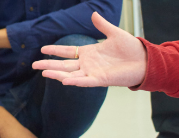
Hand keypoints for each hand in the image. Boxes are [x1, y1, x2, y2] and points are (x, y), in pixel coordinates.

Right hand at [32, 12, 146, 87]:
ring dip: (57, 74)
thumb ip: (102, 25)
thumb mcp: (114, 33)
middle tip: (34, 65)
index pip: (68, 51)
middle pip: (64, 65)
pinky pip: (85, 81)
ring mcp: (93, 72)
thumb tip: (93, 14)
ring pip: (70, 74)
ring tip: (43, 72)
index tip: (42, 49)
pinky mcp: (100, 80)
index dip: (55, 50)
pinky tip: (64, 80)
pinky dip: (75, 81)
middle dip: (49, 65)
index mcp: (89, 52)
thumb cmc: (131, 48)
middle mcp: (88, 64)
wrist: (144, 60)